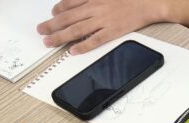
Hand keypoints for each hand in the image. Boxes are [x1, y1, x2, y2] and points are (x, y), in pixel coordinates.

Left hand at [37, 0, 168, 54]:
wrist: (148, 2)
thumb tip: (79, 1)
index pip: (69, 4)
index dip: (57, 10)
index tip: (51, 15)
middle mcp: (95, 8)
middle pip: (67, 18)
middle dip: (51, 24)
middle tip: (40, 31)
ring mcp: (102, 21)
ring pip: (76, 30)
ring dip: (60, 36)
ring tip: (49, 42)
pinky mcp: (112, 32)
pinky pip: (94, 40)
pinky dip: (82, 46)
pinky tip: (73, 51)